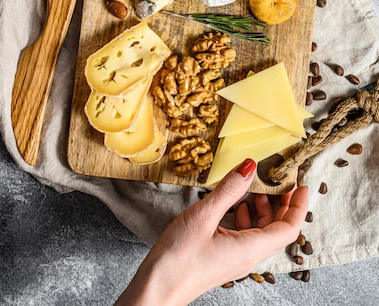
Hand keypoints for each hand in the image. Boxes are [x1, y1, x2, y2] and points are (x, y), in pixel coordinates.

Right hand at [116, 159, 307, 304]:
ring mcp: (235, 258)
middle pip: (277, 228)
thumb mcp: (203, 216)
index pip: (288, 228)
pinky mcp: (222, 258)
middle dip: (282, 202)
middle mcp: (247, 256)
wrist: (155, 291)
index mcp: (250, 249)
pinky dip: (245, 216)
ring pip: (260, 231)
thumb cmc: (177, 259)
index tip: (301, 183)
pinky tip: (233, 204)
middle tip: (279, 178)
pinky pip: (244, 235)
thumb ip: (228, 190)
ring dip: (262, 208)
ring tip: (255, 186)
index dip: (298, 205)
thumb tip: (249, 167)